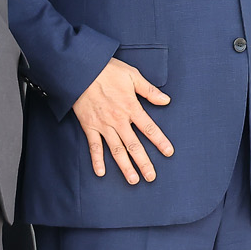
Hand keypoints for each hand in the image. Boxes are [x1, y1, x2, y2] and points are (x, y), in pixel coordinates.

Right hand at [73, 56, 173, 183]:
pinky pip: (94, 146)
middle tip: (151, 177)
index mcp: (131, 107)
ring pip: (116, 150)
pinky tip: (101, 173)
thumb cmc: (107, 70)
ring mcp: (103, 125)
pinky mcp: (89, 126)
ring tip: (133, 180)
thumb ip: (149, 90)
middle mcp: (118, 120)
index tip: (169, 152)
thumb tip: (166, 100)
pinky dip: (97, 160)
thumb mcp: (132, 75)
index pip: (149, 128)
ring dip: (125, 166)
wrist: (81, 69)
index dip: (160, 141)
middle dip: (144, 162)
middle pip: (134, 145)